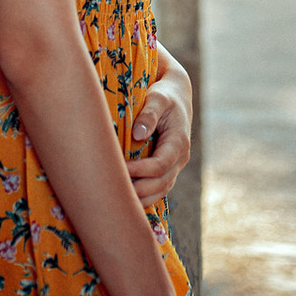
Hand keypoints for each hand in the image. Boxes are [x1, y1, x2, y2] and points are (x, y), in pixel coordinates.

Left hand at [127, 71, 191, 206]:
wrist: (175, 95)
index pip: (160, 165)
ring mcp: (175, 165)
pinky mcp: (168, 168)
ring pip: (161, 190)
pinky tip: (126, 199)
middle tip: (115, 190)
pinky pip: (158, 188)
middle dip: (139, 190)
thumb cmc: (164, 94)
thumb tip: (138, 134)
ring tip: (118, 200)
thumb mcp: (158, 97)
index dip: (141, 171)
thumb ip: (149, 113)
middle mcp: (180, 157)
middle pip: (161, 183)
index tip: (121, 168)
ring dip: (142, 198)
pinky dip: (145, 196)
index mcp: (179, 141)